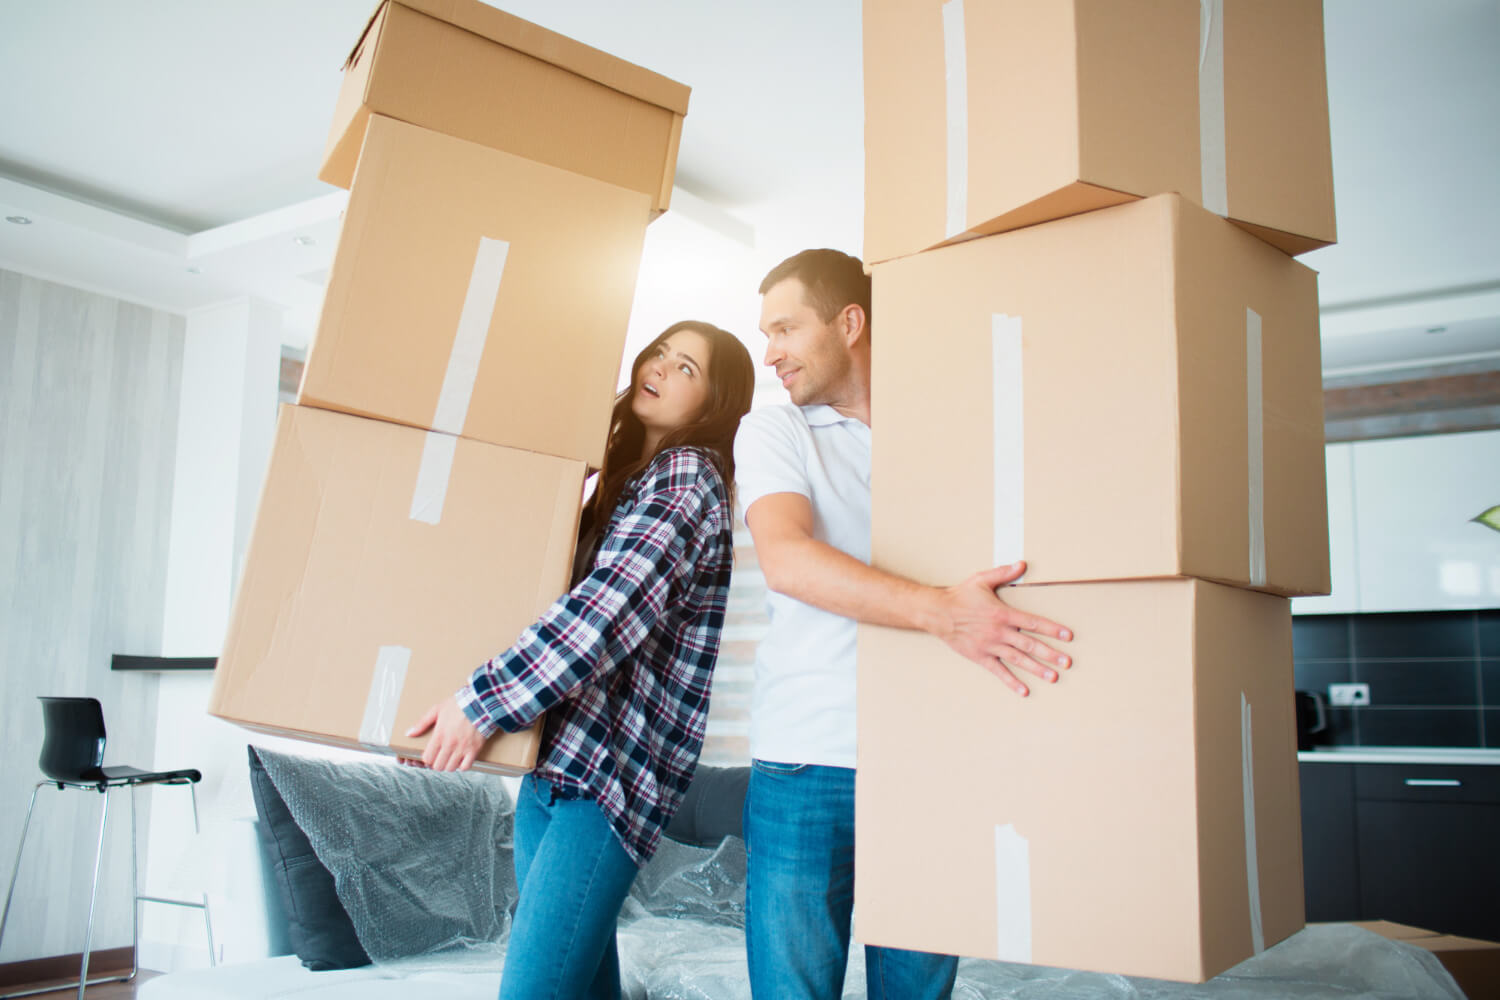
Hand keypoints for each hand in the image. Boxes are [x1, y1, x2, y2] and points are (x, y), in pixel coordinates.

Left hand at [405, 695, 485, 770]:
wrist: (480, 703)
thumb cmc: (458, 705)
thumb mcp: (437, 710)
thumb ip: (422, 723)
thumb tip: (409, 733)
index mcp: (439, 735)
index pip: (427, 758)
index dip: (427, 759)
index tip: (430, 756)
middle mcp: (449, 744)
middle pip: (438, 766)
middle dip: (437, 764)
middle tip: (440, 758)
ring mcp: (462, 748)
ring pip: (450, 768)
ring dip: (449, 765)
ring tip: (450, 759)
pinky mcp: (474, 750)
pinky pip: (465, 766)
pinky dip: (462, 766)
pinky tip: (461, 760)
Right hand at [936, 561, 1072, 697]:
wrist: (937, 612)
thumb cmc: (960, 596)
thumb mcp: (982, 580)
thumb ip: (1004, 573)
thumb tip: (1022, 564)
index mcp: (1003, 614)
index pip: (1033, 622)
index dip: (1052, 629)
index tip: (1067, 636)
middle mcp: (999, 632)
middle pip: (1030, 645)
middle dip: (1050, 654)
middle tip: (1067, 662)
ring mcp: (990, 646)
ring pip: (1018, 659)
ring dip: (1037, 669)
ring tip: (1053, 677)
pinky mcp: (980, 656)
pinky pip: (998, 671)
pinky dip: (1012, 682)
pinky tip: (1024, 691)